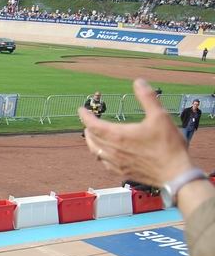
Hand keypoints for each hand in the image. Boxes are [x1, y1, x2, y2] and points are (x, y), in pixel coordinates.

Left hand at [78, 79, 192, 185]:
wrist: (174, 174)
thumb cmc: (168, 145)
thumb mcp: (160, 116)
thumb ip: (148, 97)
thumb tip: (138, 82)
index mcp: (118, 135)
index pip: (93, 124)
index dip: (85, 116)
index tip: (81, 110)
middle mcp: (113, 150)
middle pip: (91, 138)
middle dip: (88, 127)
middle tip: (88, 121)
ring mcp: (116, 163)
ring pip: (95, 151)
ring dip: (91, 141)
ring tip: (92, 135)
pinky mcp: (121, 172)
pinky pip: (104, 162)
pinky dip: (100, 154)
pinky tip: (104, 154)